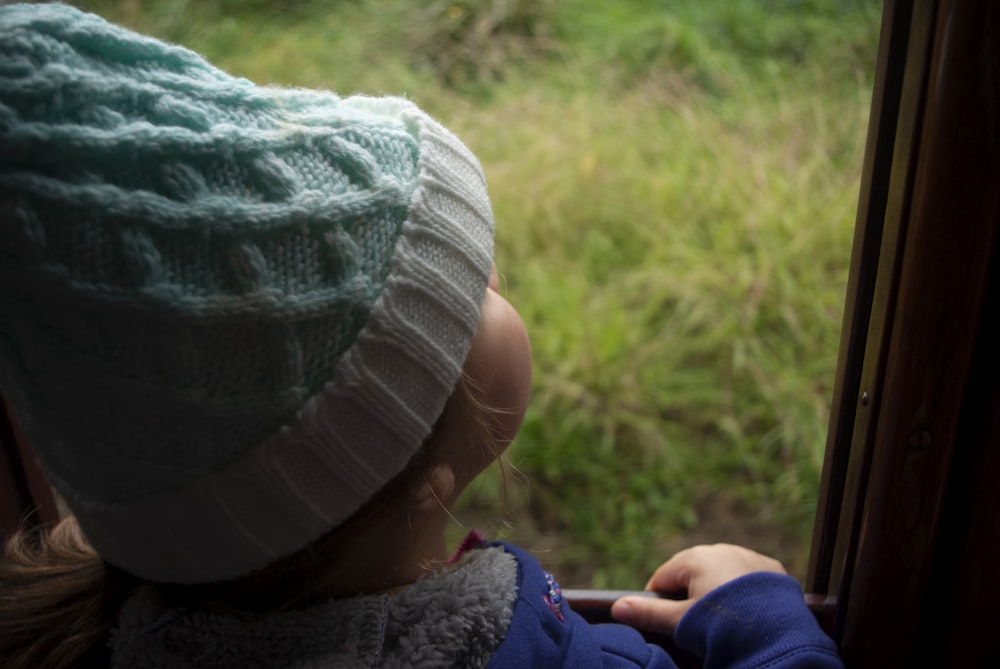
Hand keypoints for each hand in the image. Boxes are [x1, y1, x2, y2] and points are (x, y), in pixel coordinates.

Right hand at [611, 544, 786, 635]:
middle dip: (688, 595)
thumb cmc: (722, 627)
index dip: (657, 601)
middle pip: (692, 572)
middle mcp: (721, 549)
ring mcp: (749, 557)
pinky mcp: (772, 569)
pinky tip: (745, 612)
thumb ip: (648, 613)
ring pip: (721, 573)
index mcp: (695, 558)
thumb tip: (616, 607)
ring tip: (720, 620)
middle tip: (694, 625)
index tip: (664, 622)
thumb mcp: (681, 622)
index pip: (663, 577)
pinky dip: (742, 591)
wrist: (778, 637)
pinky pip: (747, 578)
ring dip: (715, 591)